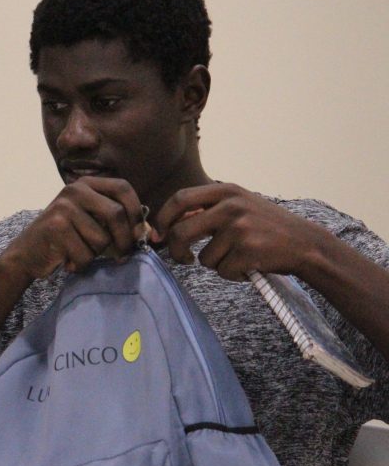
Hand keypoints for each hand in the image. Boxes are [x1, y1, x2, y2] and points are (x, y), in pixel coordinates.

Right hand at [4, 177, 146, 278]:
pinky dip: (81, 264)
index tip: (139, 233)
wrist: (26, 252)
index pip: (123, 188)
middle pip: (116, 214)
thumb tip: (147, 231)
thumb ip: (115, 220)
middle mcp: (74, 191)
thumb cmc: (65, 238)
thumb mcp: (89, 221)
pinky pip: (85, 254)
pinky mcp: (55, 228)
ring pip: (101, 239)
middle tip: (122, 256)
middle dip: (124, 240)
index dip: (136, 211)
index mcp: (86, 184)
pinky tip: (68, 261)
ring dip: (95, 255)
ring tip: (80, 253)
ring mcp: (63, 208)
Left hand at [154, 182, 329, 279]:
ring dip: (216, 265)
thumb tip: (166, 227)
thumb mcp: (239, 205)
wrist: (306, 244)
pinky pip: (223, 271)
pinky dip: (232, 275)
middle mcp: (231, 205)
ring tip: (237, 258)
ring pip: (204, 258)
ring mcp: (240, 227)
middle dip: (176, 250)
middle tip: (183, 259)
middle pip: (181, 231)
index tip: (159, 236)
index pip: (179, 199)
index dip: (163, 219)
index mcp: (225, 190)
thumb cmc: (266, 228)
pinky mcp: (249, 250)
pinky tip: (249, 266)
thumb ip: (207, 209)